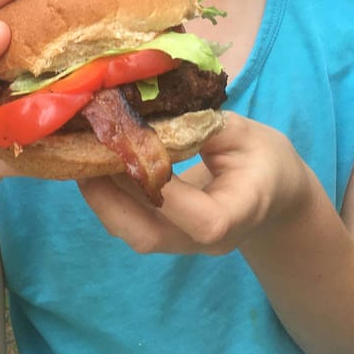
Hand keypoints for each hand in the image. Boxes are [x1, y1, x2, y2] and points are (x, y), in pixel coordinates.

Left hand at [78, 113, 312, 255]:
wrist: (273, 192)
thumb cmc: (263, 158)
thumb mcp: (246, 133)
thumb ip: (204, 126)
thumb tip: (154, 110)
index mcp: (238, 214)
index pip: (204, 220)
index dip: (167, 191)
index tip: (139, 149)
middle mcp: (206, 241)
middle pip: (150, 236)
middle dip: (110, 196)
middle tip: (86, 149)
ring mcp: (182, 244)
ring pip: (132, 233)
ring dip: (100, 196)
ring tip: (79, 153)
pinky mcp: (165, 235)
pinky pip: (130, 223)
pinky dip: (107, 196)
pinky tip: (92, 164)